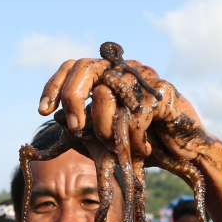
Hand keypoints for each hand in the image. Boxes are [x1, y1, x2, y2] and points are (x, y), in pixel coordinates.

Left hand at [38, 57, 216, 161]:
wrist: (180, 155)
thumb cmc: (139, 144)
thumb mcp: (100, 140)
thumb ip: (78, 130)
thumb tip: (53, 117)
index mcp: (105, 77)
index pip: (72, 66)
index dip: (53, 85)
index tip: (42, 111)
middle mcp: (122, 70)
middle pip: (85, 67)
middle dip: (72, 98)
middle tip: (75, 126)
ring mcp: (143, 78)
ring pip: (106, 91)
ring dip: (104, 126)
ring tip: (115, 145)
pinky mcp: (162, 92)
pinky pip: (133, 112)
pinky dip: (133, 137)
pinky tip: (142, 149)